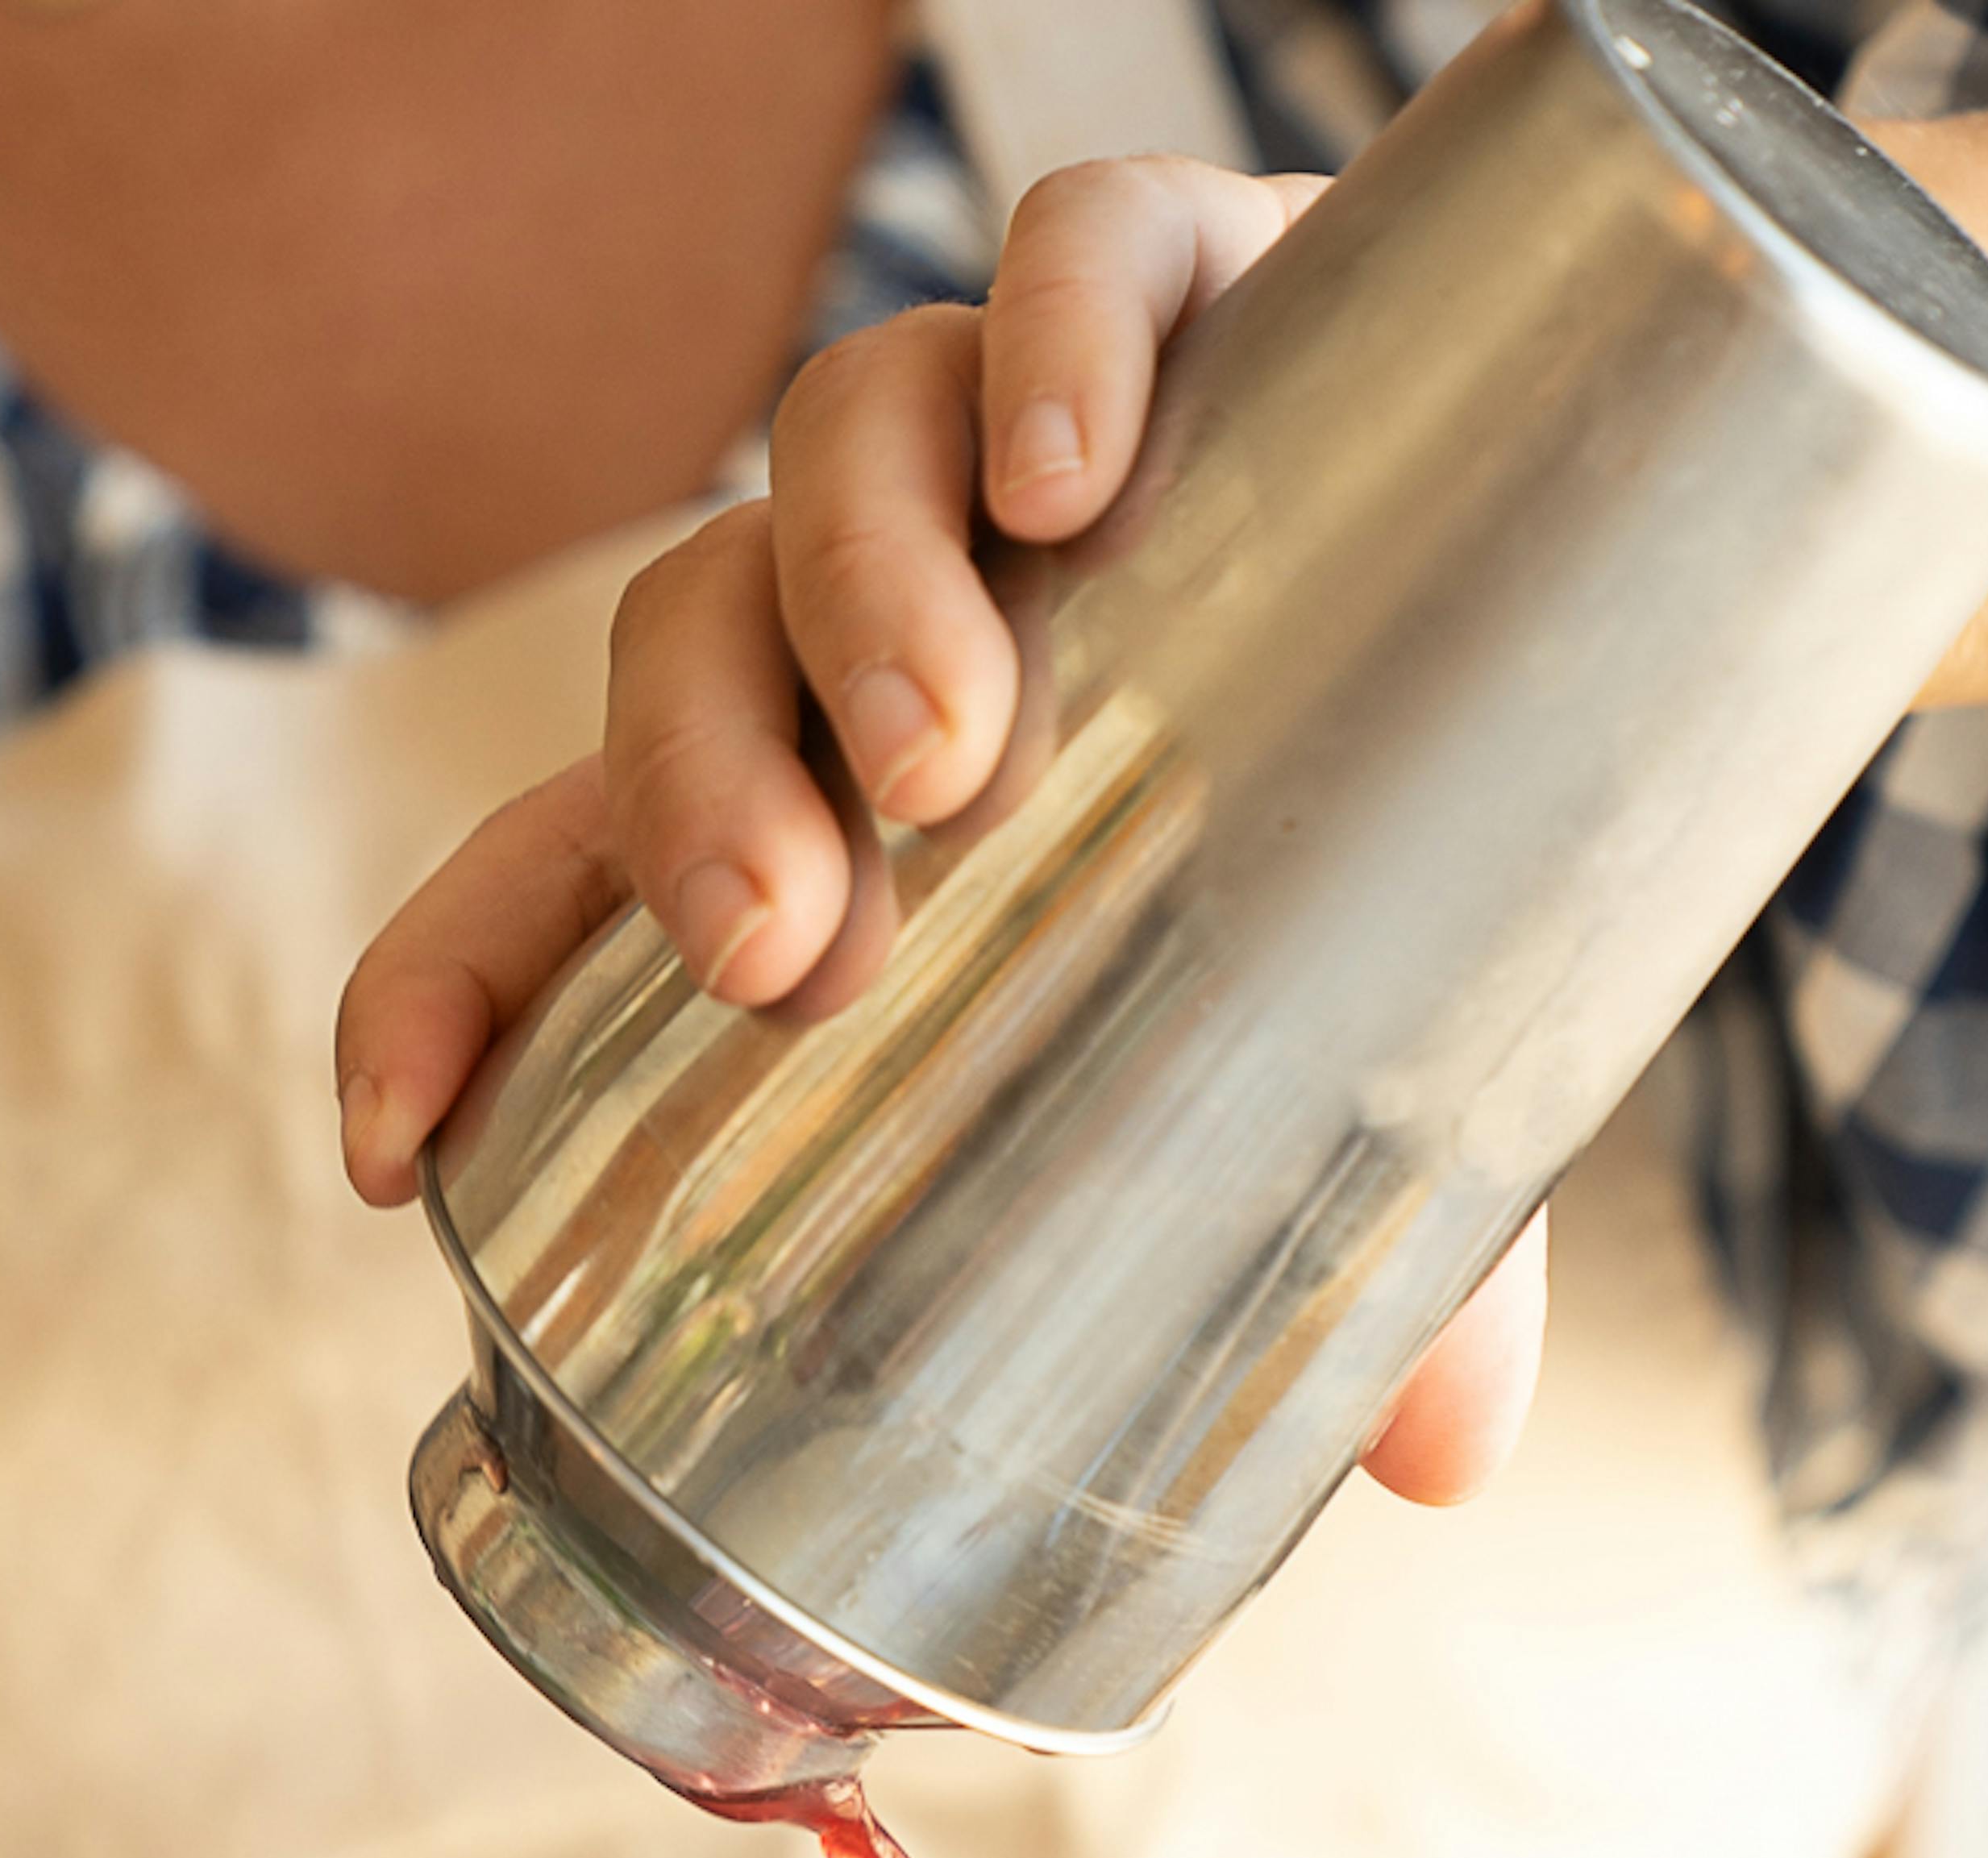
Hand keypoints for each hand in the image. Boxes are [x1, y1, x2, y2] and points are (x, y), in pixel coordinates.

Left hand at [337, 154, 1544, 1506]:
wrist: (1597, 534)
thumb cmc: (1394, 860)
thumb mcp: (1351, 1092)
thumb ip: (1362, 1268)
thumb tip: (1445, 1476)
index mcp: (829, 792)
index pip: (554, 870)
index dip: (442, 989)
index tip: (389, 1151)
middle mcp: (883, 605)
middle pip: (683, 646)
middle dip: (696, 796)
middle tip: (787, 949)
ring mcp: (1022, 437)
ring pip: (840, 444)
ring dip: (858, 598)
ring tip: (948, 758)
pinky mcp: (1199, 278)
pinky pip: (1079, 251)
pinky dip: (1060, 332)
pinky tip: (1077, 465)